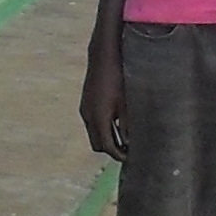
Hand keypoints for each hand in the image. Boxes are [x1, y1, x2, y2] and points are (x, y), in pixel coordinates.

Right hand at [77, 43, 125, 160]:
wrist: (103, 57)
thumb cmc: (118, 78)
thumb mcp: (126, 103)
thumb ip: (127, 125)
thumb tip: (130, 143)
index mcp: (99, 118)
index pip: (107, 146)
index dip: (119, 155)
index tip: (131, 158)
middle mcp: (88, 116)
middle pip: (98, 145)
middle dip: (111, 150)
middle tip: (128, 150)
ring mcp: (84, 110)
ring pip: (93, 134)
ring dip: (106, 139)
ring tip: (124, 138)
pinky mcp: (85, 104)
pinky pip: (91, 124)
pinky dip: (102, 129)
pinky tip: (115, 123)